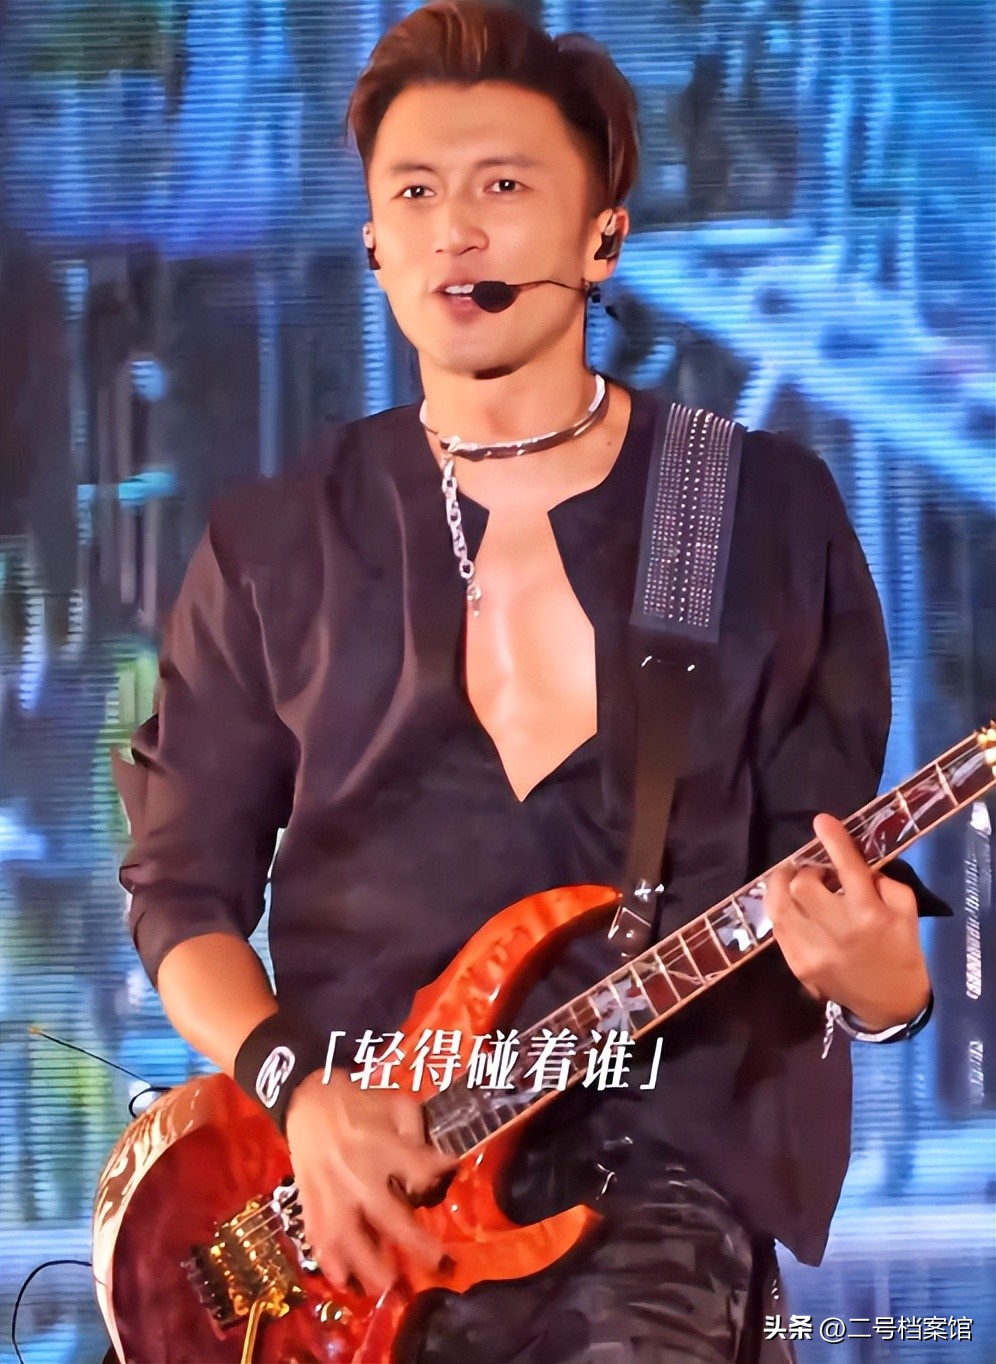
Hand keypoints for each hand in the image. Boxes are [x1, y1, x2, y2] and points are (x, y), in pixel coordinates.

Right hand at [284, 1069, 455, 1296]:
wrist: (309, 1101)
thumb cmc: (359, 1104)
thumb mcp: (396, 1103)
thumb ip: (418, 1132)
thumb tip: (440, 1163)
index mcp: (381, 1145)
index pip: (418, 1169)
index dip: (438, 1172)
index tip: (451, 1171)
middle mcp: (357, 1174)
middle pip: (387, 1214)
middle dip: (413, 1242)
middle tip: (438, 1264)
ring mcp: (331, 1192)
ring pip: (349, 1236)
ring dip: (368, 1264)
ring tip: (387, 1285)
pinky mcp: (311, 1201)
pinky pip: (319, 1237)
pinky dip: (330, 1261)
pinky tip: (343, 1280)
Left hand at [765, 813, 930, 1029]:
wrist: (889, 1004)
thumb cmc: (901, 952)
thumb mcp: (907, 912)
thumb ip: (884, 882)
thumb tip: (852, 863)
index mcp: (869, 913)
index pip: (846, 867)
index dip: (833, 840)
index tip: (822, 821)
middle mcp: (838, 930)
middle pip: (802, 884)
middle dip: (806, 871)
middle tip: (817, 874)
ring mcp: (813, 950)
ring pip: (778, 905)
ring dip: (784, 887)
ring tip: (795, 884)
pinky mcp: (797, 964)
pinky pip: (777, 927)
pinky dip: (782, 911)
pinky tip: (794, 910)